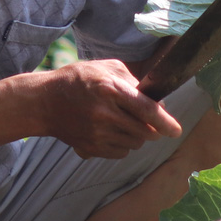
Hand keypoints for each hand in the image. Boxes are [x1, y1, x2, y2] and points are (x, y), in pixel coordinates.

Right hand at [35, 58, 183, 159]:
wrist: (44, 102)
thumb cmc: (77, 80)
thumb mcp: (105, 68)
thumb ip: (132, 80)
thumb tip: (155, 99)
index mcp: (110, 89)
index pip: (146, 109)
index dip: (165, 121)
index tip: (176, 130)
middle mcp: (104, 113)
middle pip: (144, 131)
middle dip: (153, 129)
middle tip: (148, 122)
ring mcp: (96, 133)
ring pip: (134, 144)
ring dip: (137, 136)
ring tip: (123, 122)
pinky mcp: (90, 147)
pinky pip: (120, 153)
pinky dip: (123, 145)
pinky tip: (111, 132)